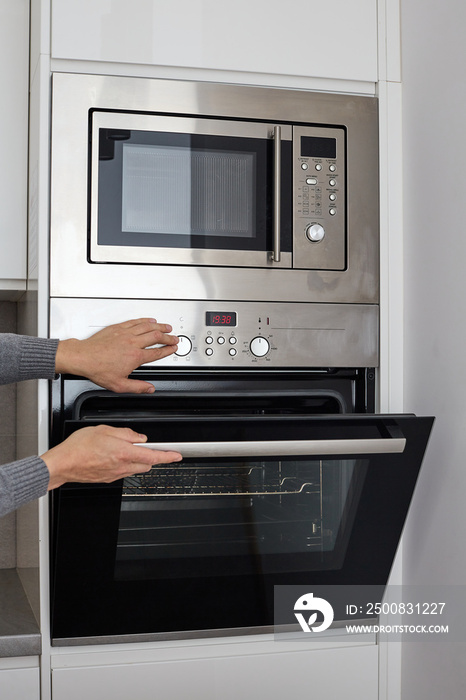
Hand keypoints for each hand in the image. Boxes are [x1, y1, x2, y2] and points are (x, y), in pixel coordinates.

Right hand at [43, 425, 181, 489]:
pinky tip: (112, 457)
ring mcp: (115, 475)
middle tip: (141, 446)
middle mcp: (122, 466)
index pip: (153, 456)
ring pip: (135, 469)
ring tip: (122, 450)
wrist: (63, 464)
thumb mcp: (104, 430)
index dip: (168, 456)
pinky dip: (124, 465)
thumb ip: (125, 433)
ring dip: (136, 461)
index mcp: (123, 453)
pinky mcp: (108, 479)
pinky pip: (123, 472)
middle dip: (149, 456)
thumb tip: (138, 437)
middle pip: (146, 464)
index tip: (177, 456)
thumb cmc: (79, 447)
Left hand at [55, 318, 178, 392]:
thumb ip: (138, 387)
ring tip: (167, 327)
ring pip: (148, 326)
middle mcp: (132, 343)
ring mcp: (125, 333)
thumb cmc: (98, 369)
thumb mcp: (119, 385)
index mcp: (135, 357)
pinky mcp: (118, 328)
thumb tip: (150, 389)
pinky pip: (135, 321)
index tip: (173, 348)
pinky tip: (149, 320)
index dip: (168, 350)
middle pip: (156, 337)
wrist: (83, 357)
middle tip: (174, 338)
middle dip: (169, 337)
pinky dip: (145, 320)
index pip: (157, 352)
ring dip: (160, 326)